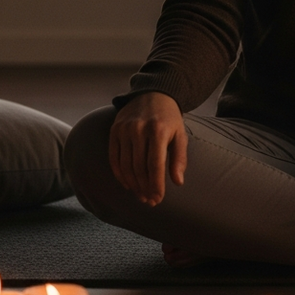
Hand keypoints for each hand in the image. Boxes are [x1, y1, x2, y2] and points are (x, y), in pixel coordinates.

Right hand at [108, 91, 186, 205]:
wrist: (153, 94)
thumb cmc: (169, 118)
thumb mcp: (180, 134)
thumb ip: (180, 158)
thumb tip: (178, 182)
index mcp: (159, 130)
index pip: (155, 165)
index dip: (156, 185)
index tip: (157, 199)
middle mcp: (139, 129)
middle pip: (139, 167)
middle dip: (144, 188)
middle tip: (149, 201)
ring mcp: (124, 129)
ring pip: (126, 165)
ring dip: (133, 184)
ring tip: (141, 195)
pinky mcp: (114, 130)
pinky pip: (114, 158)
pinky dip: (119, 174)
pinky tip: (127, 184)